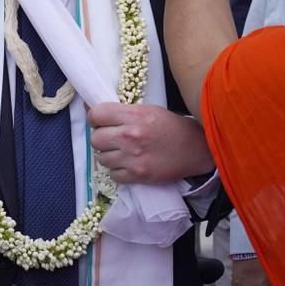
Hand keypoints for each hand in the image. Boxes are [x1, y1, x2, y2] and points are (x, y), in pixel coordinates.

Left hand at [88, 103, 214, 183]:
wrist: (195, 148)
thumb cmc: (170, 126)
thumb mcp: (147, 110)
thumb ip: (121, 112)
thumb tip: (90, 110)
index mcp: (134, 116)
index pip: (96, 114)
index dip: (95, 118)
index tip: (101, 122)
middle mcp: (131, 136)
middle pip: (95, 139)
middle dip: (101, 139)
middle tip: (112, 139)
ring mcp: (134, 158)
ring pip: (102, 159)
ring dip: (109, 156)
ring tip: (122, 152)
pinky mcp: (138, 175)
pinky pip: (113, 175)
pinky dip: (118, 171)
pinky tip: (128, 164)